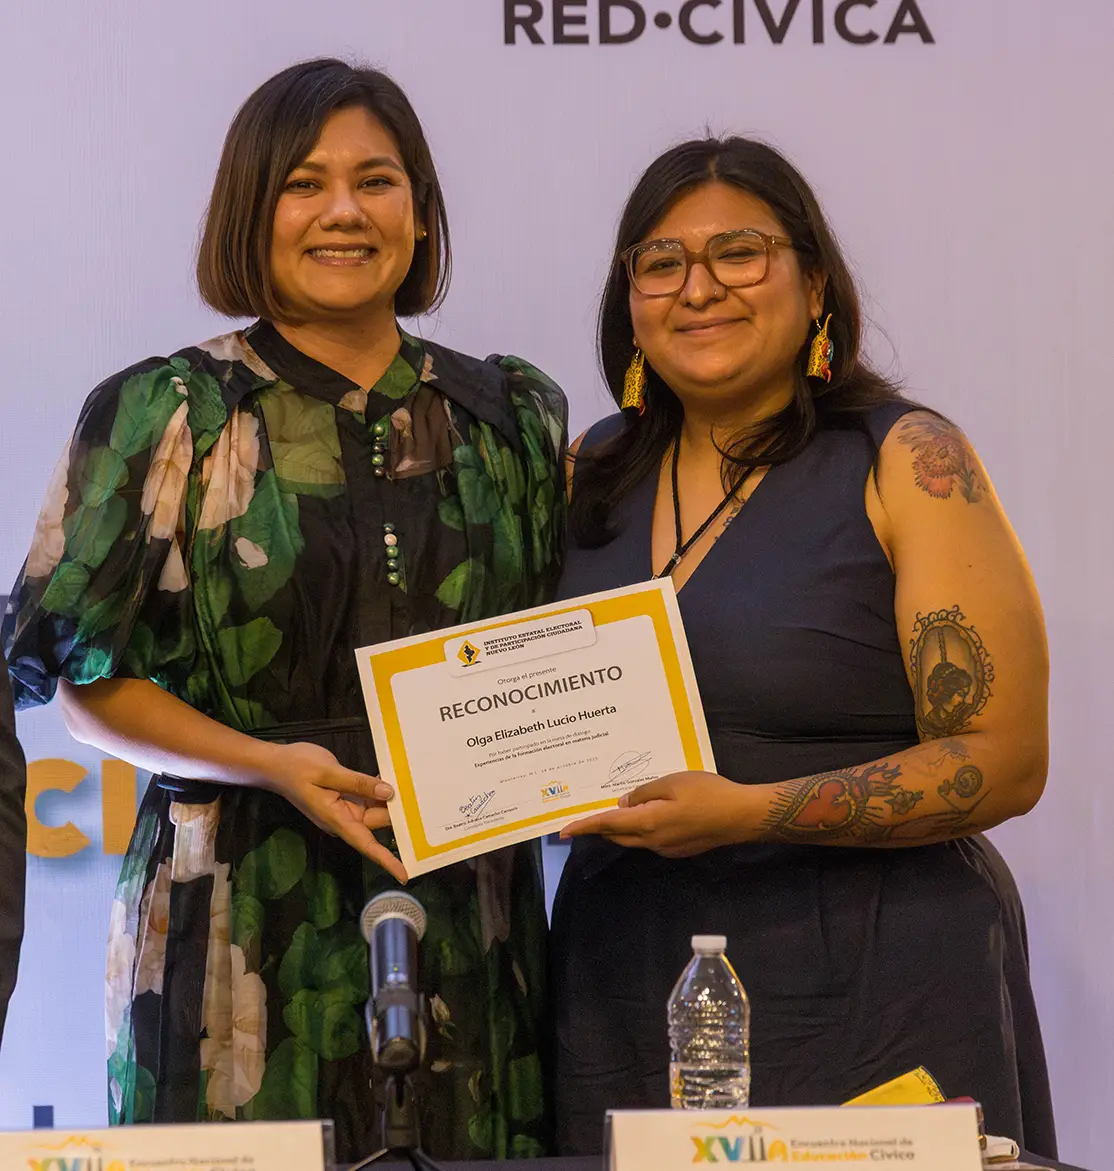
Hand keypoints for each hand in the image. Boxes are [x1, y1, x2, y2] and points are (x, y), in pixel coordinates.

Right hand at [262, 741, 406, 881]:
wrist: (275, 763)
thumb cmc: (297, 767)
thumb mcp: (328, 772)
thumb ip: (359, 783)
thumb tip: (388, 793)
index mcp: (337, 819)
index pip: (366, 844)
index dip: (386, 860)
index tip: (405, 873)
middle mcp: (343, 818)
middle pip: (376, 822)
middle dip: (398, 816)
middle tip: (427, 803)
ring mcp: (344, 808)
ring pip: (374, 808)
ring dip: (391, 800)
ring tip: (417, 788)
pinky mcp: (344, 797)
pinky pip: (367, 797)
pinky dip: (379, 790)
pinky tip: (394, 777)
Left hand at [560, 771, 746, 857]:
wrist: (742, 816)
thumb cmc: (708, 793)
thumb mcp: (672, 782)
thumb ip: (643, 793)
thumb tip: (623, 805)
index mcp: (648, 823)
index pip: (608, 826)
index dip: (585, 827)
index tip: (564, 831)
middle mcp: (653, 842)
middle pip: (618, 836)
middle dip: (601, 828)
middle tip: (588, 815)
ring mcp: (667, 849)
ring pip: (634, 840)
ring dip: (622, 828)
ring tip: (617, 810)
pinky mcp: (679, 850)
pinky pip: (650, 840)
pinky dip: (641, 829)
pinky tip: (648, 814)